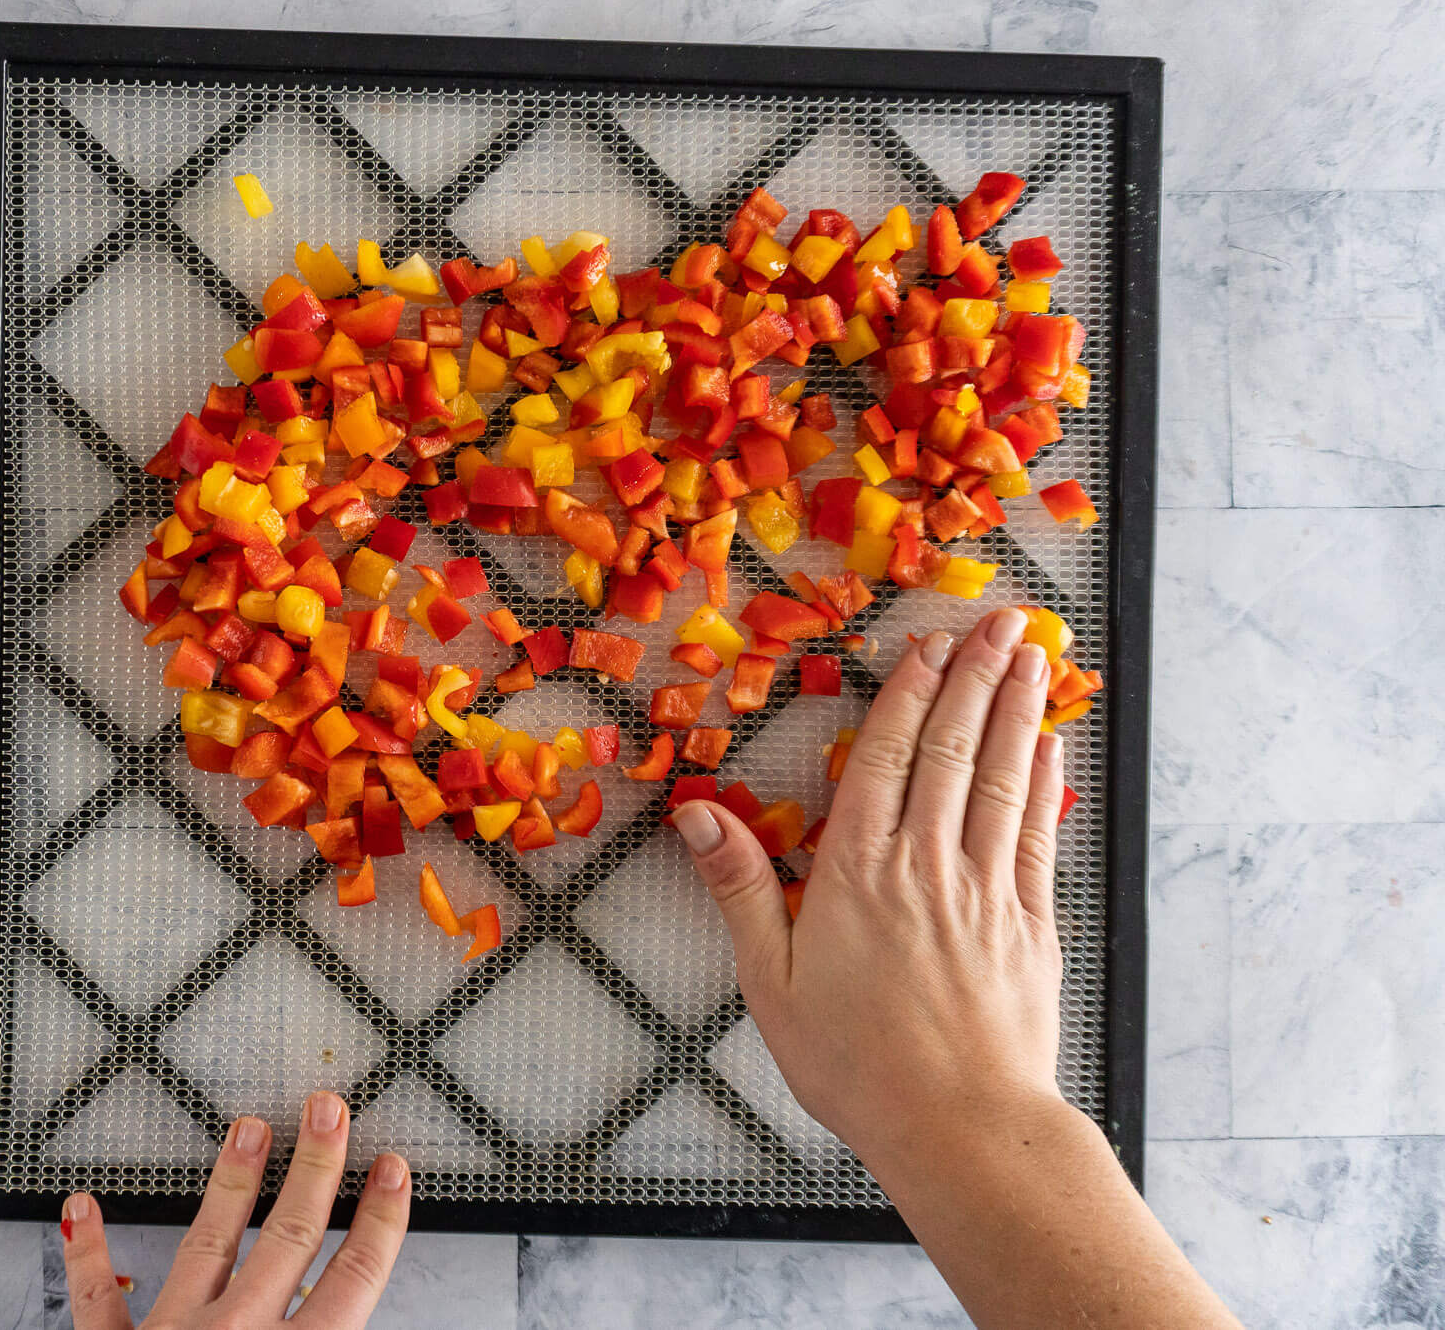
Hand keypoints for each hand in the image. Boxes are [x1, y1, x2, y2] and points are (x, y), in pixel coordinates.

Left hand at [62, 1091, 410, 1329]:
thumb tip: (350, 1327)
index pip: (353, 1285)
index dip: (381, 1224)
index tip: (395, 1173)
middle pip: (289, 1243)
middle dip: (316, 1172)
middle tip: (328, 1111)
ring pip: (209, 1245)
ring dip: (232, 1183)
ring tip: (247, 1129)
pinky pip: (97, 1302)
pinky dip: (87, 1255)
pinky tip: (79, 1206)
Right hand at [675, 606, 1066, 1170]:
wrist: (960, 1127)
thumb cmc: (857, 1065)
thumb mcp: (773, 981)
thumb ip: (742, 889)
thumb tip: (698, 815)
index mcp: (859, 874)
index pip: (886, 761)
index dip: (908, 697)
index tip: (926, 647)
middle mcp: (927, 867)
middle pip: (952, 751)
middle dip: (974, 678)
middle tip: (996, 619)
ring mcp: (986, 892)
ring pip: (1002, 779)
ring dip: (1017, 710)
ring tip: (1031, 654)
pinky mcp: (1030, 924)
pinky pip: (1039, 834)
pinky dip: (1043, 782)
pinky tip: (1048, 744)